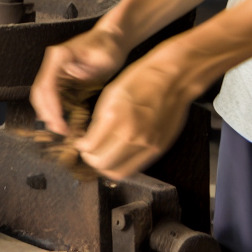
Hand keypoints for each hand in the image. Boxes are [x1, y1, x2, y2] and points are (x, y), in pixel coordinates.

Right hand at [29, 25, 126, 133]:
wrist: (111, 40)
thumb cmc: (108, 46)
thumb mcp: (102, 55)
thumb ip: (88, 66)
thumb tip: (73, 74)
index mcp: (58, 57)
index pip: (47, 84)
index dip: (51, 105)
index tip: (59, 121)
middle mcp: (52, 64)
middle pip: (40, 92)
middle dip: (47, 113)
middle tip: (60, 131)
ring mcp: (54, 72)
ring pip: (43, 96)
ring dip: (49, 114)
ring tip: (62, 130)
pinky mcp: (61, 79)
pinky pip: (52, 97)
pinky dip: (55, 111)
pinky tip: (63, 122)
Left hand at [74, 44, 194, 179]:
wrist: (170, 80)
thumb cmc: (139, 81)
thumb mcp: (110, 95)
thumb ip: (99, 120)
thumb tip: (89, 138)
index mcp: (114, 117)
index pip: (90, 147)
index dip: (81, 147)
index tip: (80, 143)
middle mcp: (130, 135)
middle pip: (102, 164)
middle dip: (90, 159)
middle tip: (88, 152)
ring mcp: (146, 144)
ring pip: (118, 171)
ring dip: (106, 166)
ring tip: (103, 156)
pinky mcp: (157, 149)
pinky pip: (135, 167)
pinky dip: (123, 165)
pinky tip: (119, 154)